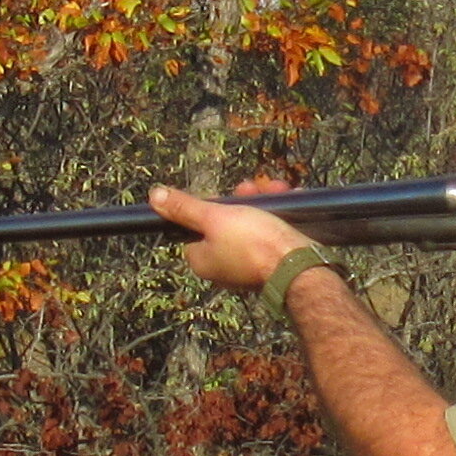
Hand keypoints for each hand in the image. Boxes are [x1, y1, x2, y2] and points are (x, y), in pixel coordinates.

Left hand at [146, 180, 314, 294]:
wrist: (300, 266)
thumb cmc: (254, 242)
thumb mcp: (215, 217)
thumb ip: (184, 207)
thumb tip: (154, 196)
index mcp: (203, 259)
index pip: (197, 228)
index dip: (212, 207)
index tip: (228, 195)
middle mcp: (223, 267)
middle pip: (226, 223)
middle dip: (244, 200)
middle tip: (255, 188)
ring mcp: (249, 266)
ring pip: (252, 225)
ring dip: (264, 202)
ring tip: (277, 189)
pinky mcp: (273, 263)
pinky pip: (271, 234)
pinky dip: (279, 216)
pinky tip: (289, 200)